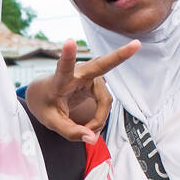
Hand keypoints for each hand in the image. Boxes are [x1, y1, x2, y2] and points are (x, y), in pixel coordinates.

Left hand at [24, 39, 139, 143]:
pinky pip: (105, 104)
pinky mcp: (97, 83)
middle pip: (100, 66)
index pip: (63, 67)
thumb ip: (70, 132)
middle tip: (136, 45)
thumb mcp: (51, 122)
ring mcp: (90, 77)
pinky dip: (99, 118)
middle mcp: (77, 74)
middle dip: (119, 56)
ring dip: (97, 120)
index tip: (69, 41)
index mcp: (60, 80)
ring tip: (86, 132)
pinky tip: (90, 126)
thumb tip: (93, 138)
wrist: (43, 94)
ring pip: (105, 101)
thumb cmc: (45, 104)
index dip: (67, 55)